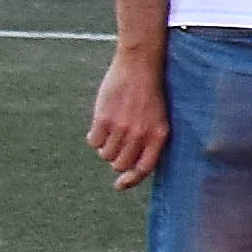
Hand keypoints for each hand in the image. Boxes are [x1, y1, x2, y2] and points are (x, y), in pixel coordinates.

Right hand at [89, 48, 168, 183]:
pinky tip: (100, 125)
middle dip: (116, 158)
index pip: (144, 168)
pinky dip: (94, 137)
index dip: (131, 180)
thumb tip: (126, 168)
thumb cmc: (149, 94)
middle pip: (119, 164)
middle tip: (116, 144)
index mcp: (158, 135)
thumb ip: (147, 140)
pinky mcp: (104, 119)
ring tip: (110, 131)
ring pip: (105, 154)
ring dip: (105, 147)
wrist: (140, 66)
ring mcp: (122, 128)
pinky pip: (93, 142)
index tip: (120, 185)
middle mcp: (141, 135)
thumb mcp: (158, 118)